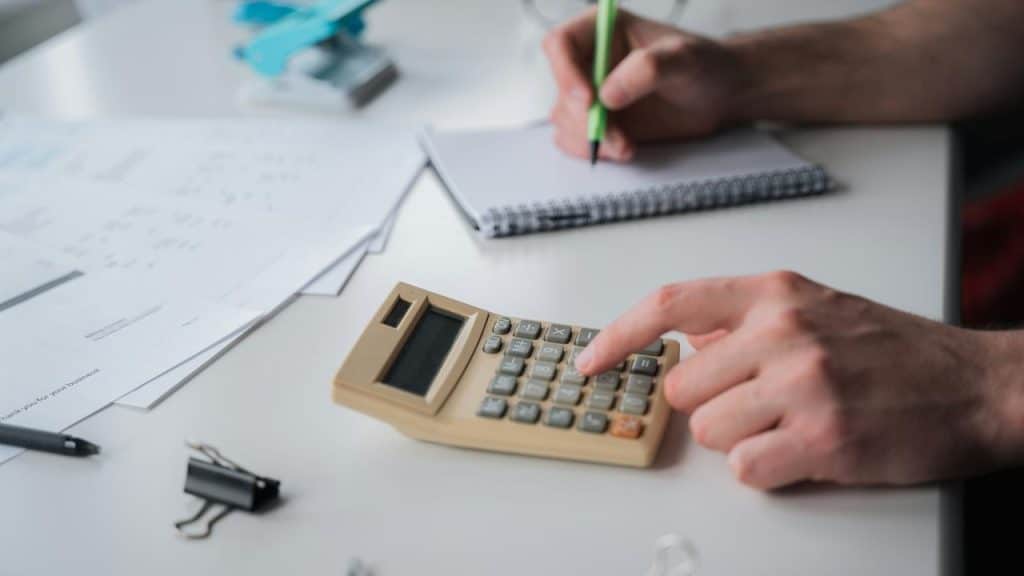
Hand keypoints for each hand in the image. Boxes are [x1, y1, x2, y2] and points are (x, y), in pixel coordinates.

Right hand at [542, 8, 744, 160]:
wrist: (719, 95)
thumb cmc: (704, 65)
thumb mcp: (684, 58)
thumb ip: (648, 69)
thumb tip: (607, 96)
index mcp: (601, 30)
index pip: (560, 44)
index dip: (565, 72)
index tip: (589, 100)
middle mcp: (589, 61)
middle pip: (560, 90)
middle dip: (584, 119)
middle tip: (616, 135)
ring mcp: (591, 94)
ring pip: (565, 120)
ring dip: (591, 138)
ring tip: (627, 145)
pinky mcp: (598, 122)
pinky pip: (575, 140)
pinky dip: (595, 150)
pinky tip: (623, 148)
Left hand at [575, 271, 1023, 488]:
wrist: (975, 386)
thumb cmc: (891, 350)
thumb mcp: (815, 307)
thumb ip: (743, 319)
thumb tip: (683, 340)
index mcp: (775, 293)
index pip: (670, 304)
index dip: (619, 336)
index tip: (591, 363)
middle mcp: (784, 330)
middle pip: (683, 387)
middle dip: (711, 405)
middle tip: (761, 404)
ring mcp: (804, 384)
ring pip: (710, 432)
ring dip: (741, 440)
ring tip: (792, 425)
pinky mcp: (823, 439)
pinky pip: (746, 470)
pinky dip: (768, 470)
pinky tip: (806, 451)